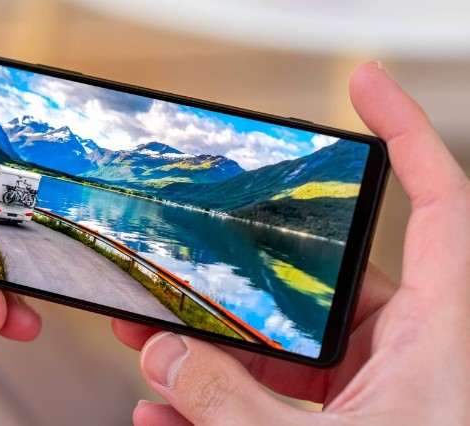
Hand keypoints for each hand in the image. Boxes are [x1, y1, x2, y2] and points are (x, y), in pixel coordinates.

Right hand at [113, 62, 469, 424]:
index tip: (363, 87)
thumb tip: (168, 357)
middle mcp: (413, 354)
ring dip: (215, 354)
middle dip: (234, 286)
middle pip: (315, 288)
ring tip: (152, 352)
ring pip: (284, 351)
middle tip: (178, 275)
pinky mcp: (348, 423)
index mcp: (443, 337)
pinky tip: (170, 412)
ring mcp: (378, 391)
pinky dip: (224, 403)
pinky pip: (279, 399)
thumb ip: (235, 405)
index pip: (438, 206)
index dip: (406, 134)